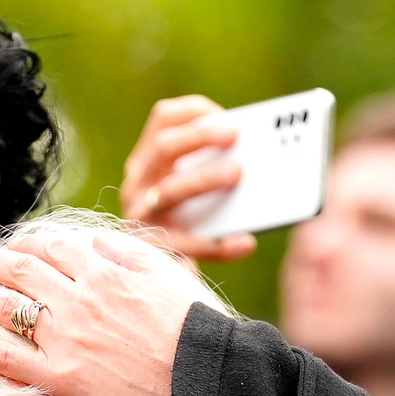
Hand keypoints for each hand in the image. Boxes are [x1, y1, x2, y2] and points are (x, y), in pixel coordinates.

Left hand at [0, 227, 203, 395]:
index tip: (8, 251)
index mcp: (103, 271)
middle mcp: (78, 299)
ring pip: (3, 306)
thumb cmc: (189, 330)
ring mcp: (65, 338)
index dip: (21, 246)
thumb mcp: (163, 275)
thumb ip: (125, 253)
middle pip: (17, 271)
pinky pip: (3, 356)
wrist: (198, 382)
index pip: (49, 248)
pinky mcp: (59, 377)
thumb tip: (93, 241)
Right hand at [119, 96, 258, 263]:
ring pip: (169, 190)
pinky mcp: (153, 251)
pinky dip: (219, 245)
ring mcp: (141, 218)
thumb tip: (256, 153)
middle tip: (234, 134)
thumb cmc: (192, 226)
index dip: (195, 111)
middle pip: (163, 147)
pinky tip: (244, 243)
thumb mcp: (195, 189)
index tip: (226, 115)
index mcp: (150, 161)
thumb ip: (213, 166)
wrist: (162, 285)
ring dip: (205, 178)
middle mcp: (138, 186)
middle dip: (199, 135)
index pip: (163, 118)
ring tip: (238, 173)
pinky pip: (186, 244)